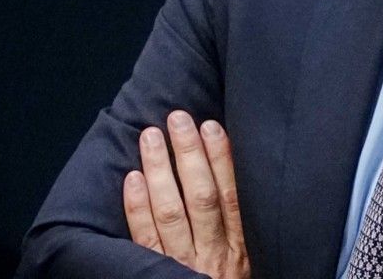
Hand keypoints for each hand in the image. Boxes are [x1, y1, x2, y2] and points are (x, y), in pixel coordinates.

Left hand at [124, 110, 250, 278]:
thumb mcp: (250, 259)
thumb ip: (241, 224)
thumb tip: (230, 173)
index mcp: (242, 248)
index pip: (232, 195)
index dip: (222, 159)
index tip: (211, 126)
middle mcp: (213, 255)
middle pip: (201, 197)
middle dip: (189, 155)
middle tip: (177, 118)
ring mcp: (182, 266)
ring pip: (171, 212)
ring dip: (161, 170)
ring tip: (151, 136)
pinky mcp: (155, 276)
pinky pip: (144, 239)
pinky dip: (137, 207)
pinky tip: (132, 178)